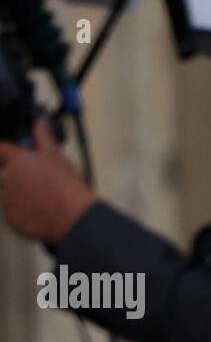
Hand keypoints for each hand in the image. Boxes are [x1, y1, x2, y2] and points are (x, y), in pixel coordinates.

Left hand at [0, 115, 95, 245]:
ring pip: (7, 194)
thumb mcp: (56, 156)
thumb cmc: (65, 183)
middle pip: (3, 174)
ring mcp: (7, 200)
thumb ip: (43, 137)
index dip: (4, 152)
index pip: (1, 150)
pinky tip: (38, 213)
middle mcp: (6, 178)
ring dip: (17, 194)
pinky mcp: (11, 220)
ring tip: (40, 200)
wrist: (72, 216)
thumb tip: (40, 121)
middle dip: (14, 175)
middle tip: (36, 182)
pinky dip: (21, 213)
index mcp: (16, 160)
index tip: (9, 155)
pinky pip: (12, 213)